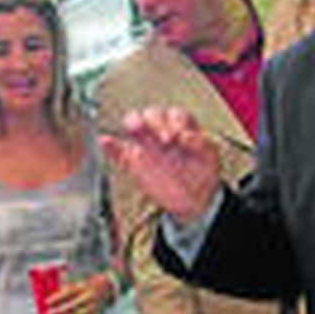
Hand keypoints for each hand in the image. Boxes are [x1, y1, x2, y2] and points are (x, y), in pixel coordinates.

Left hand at [44, 273, 113, 313]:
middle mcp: (89, 297)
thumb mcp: (80, 281)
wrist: (109, 289)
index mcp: (85, 286)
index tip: (46, 302)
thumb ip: (67, 284)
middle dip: (57, 311)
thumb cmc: (90, 284)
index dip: (57, 298)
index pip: (68, 293)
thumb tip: (51, 289)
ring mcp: (94, 307)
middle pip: (71, 306)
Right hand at [101, 107, 222, 223]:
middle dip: (156, 121)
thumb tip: (186, 135)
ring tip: (136, 130)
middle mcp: (162, 131)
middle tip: (164, 140)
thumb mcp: (209, 157)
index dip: (175, 122)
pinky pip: (118, 150)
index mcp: (181, 126)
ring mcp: (147, 144)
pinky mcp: (134, 161)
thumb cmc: (202, 174)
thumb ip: (199, 143)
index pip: (173, 114)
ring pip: (134, 124)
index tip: (178, 137)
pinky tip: (106, 141)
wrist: (194, 199)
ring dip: (134, 124)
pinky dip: (110, 146)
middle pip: (152, 114)